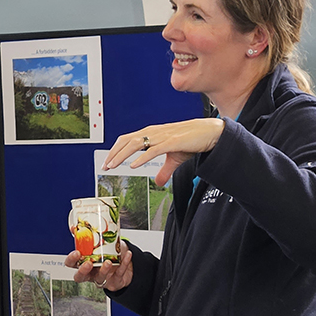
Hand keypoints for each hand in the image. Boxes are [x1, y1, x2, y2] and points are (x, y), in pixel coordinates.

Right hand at [65, 241, 132, 290]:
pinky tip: (127, 254)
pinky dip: (124, 264)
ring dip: (103, 270)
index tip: (76, 253)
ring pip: (100, 278)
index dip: (72, 260)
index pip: (71, 264)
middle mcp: (90, 273)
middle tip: (88, 263)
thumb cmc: (107, 254)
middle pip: (80, 276)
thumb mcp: (97, 244)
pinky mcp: (115, 281)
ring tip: (108, 262)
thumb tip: (73, 227)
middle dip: (83, 270)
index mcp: (83, 263)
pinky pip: (119, 274)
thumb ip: (86, 236)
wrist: (124, 263)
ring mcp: (102, 278)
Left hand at [103, 118, 224, 186]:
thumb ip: (165, 170)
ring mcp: (163, 136)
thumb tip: (158, 183)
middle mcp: (154, 132)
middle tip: (105, 166)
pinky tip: (133, 165)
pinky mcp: (172, 141)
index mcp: (152, 133)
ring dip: (122, 155)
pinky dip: (141, 157)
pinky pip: (153, 150)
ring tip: (113, 165)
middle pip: (127, 141)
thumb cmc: (192, 141)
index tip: (108, 162)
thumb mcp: (175, 158)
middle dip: (114, 153)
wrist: (211, 133)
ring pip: (136, 143)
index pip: (127, 139)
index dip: (115, 150)